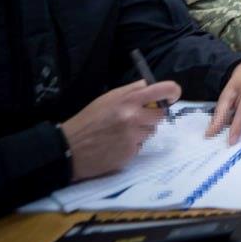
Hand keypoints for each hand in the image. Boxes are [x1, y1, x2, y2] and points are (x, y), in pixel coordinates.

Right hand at [61, 79, 180, 179]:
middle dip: (153, 115)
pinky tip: (116, 145)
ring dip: (142, 131)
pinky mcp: (130, 153)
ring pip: (151, 131)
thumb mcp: (108, 98)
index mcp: (128, 99)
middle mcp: (133, 116)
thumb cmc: (88, 120)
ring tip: (121, 133)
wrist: (68, 148)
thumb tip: (152, 88)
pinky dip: (132, 145)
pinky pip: (140, 146)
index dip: (172, 92)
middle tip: (138, 118)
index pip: (162, 90)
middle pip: (161, 113)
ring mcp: (133, 136)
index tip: (173, 95)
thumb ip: (132, 92)